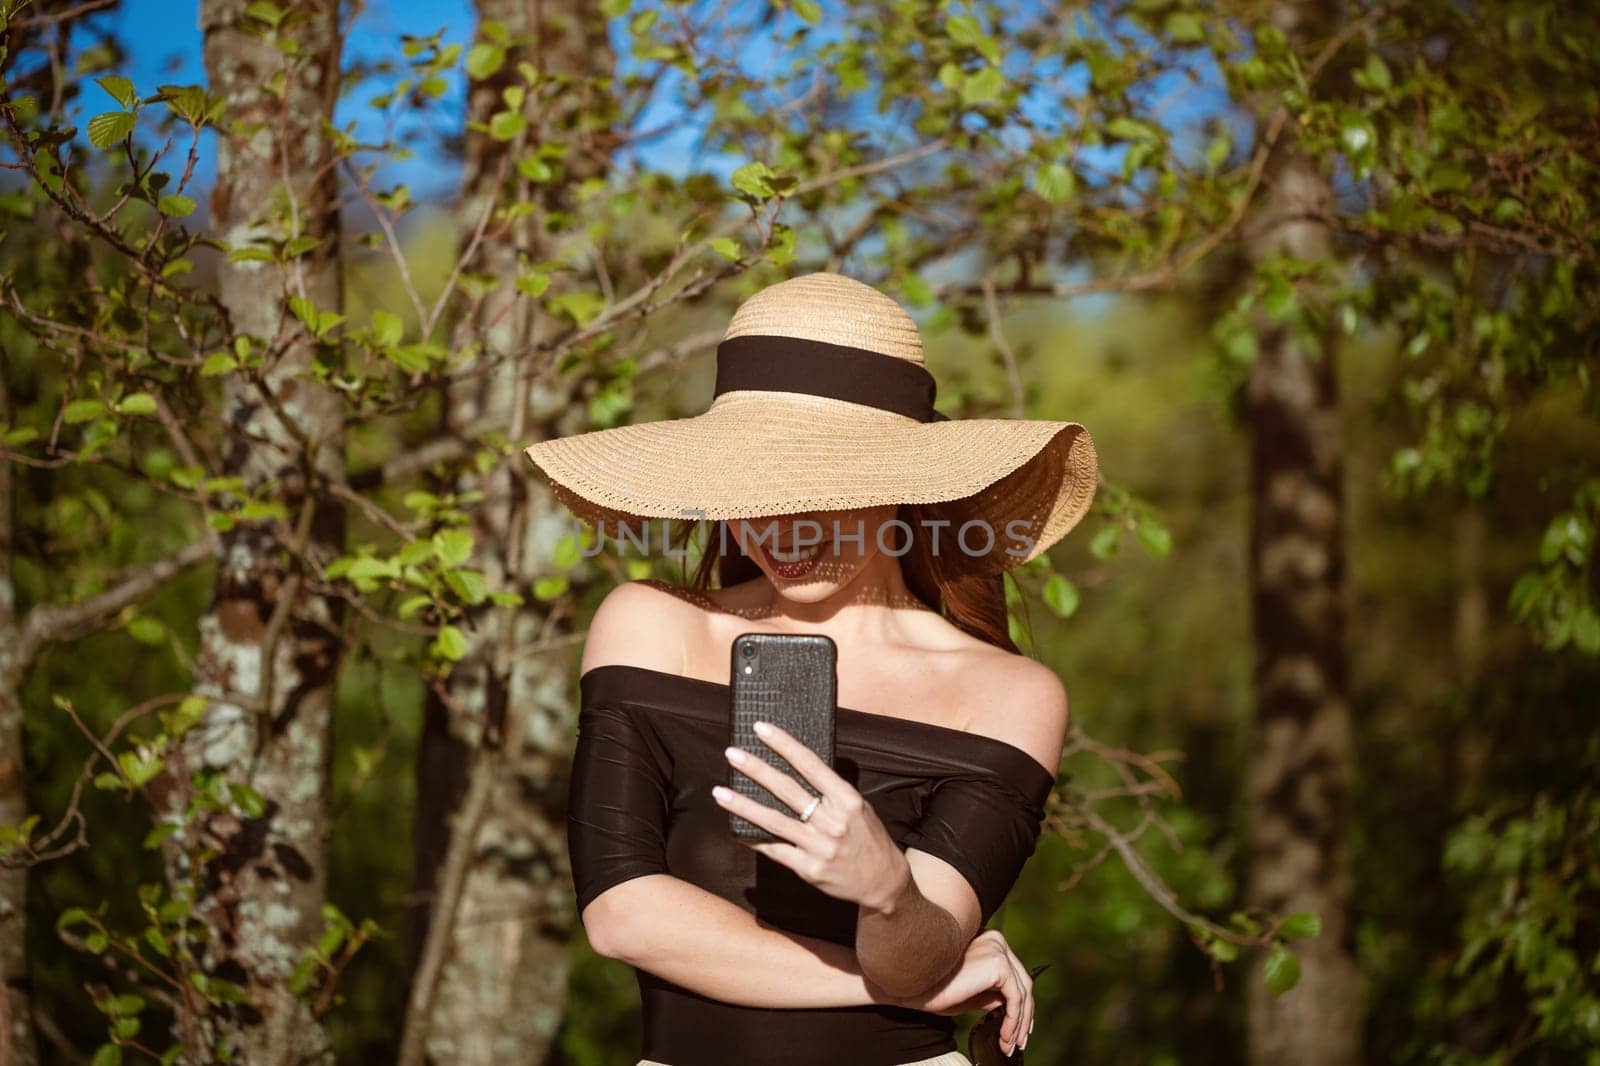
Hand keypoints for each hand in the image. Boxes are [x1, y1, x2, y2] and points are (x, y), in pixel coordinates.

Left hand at [712, 718, 908, 911]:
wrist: (883, 882)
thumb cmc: (868, 837)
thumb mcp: (858, 807)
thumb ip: (831, 791)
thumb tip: (797, 768)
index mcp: (847, 800)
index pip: (810, 765)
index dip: (784, 744)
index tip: (761, 729)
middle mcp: (833, 822)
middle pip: (787, 790)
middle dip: (756, 769)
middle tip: (732, 754)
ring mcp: (820, 847)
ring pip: (773, 821)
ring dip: (743, 805)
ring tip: (720, 792)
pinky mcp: (809, 869)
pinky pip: (775, 850)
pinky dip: (753, 838)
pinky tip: (736, 829)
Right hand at [886, 930, 1035, 1054]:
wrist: (911, 984)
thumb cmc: (930, 987)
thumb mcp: (967, 993)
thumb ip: (988, 995)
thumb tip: (1004, 1007)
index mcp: (986, 941)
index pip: (1014, 974)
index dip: (1021, 1004)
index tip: (1018, 1027)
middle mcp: (995, 940)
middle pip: (1023, 982)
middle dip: (1024, 1015)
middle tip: (1018, 1041)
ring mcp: (998, 949)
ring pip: (1023, 991)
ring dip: (1019, 1023)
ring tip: (1009, 1044)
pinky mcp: (998, 963)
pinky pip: (1016, 997)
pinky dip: (1014, 1020)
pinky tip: (1004, 1035)